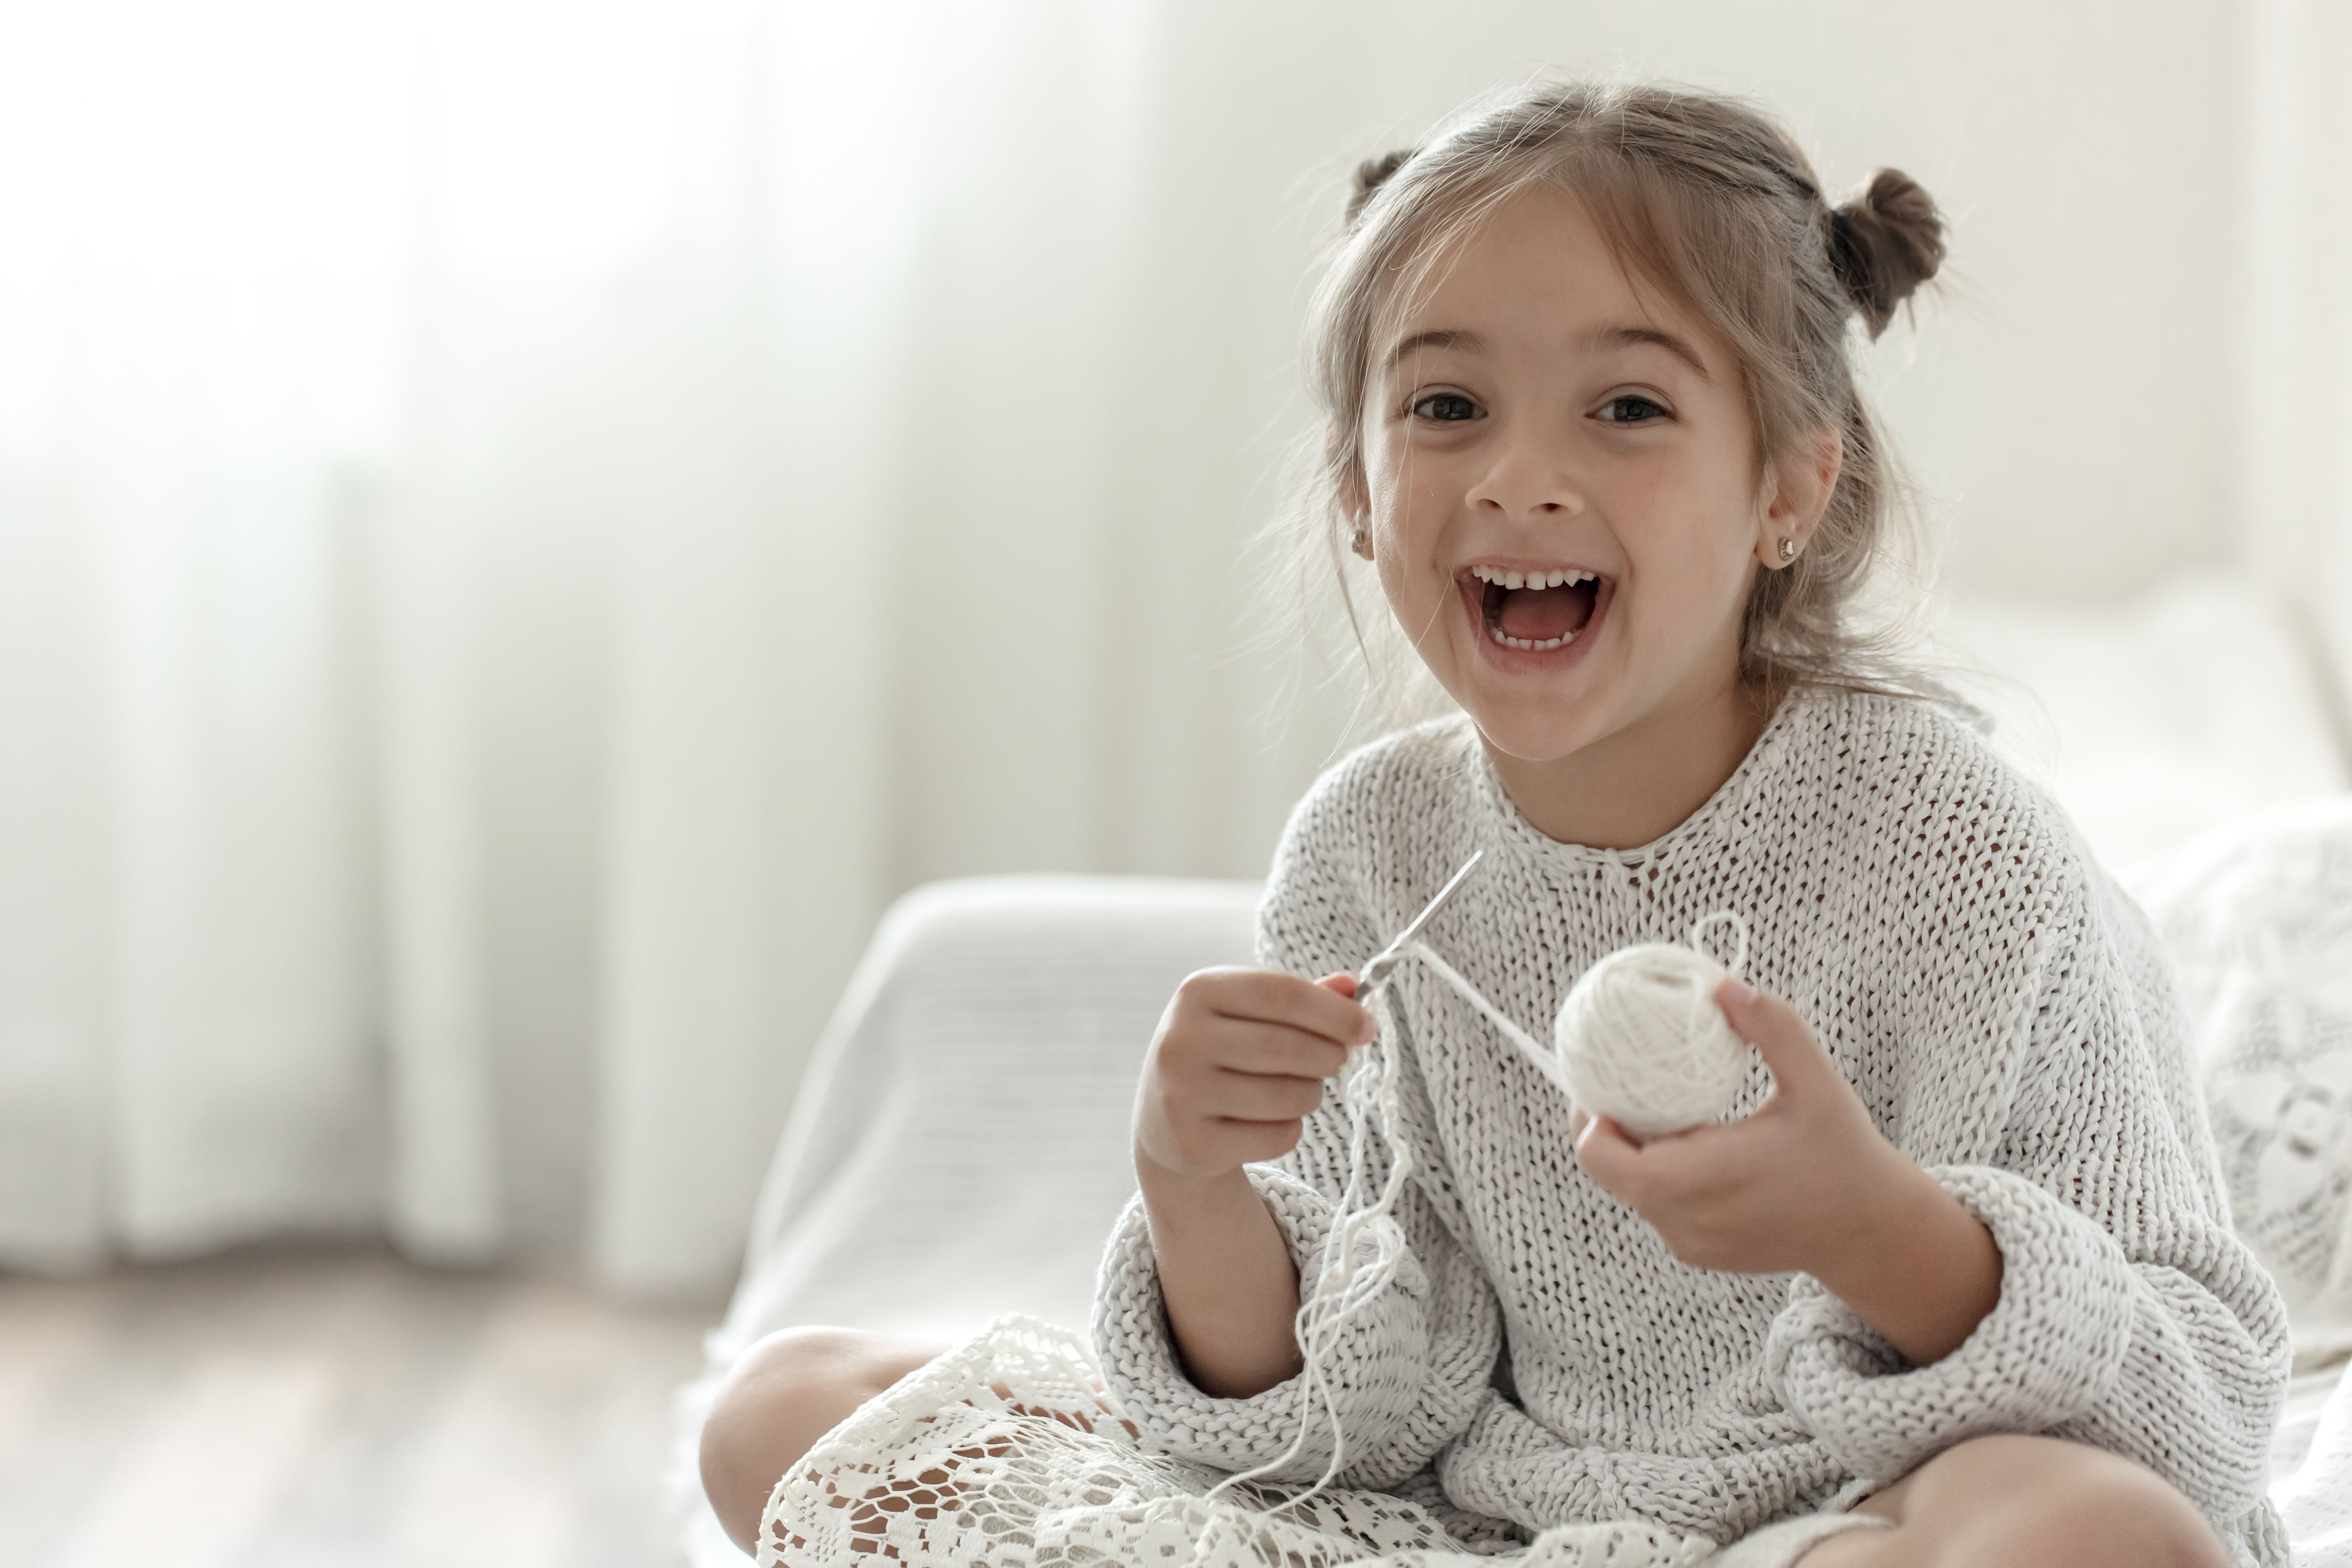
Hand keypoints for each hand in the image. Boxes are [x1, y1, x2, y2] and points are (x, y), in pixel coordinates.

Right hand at [1133, 968, 1373, 1188]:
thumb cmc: (1221, 1053)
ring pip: (1286, 1096)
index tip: (1366, 1028)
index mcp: (1197, 991)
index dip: (1334, 1012)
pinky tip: (1271, 1120)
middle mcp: (1181, 1039)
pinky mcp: (1192, 1143)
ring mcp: (1182, 1094)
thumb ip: (1300, 998)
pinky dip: (1291, 1129)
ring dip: (1312, 1094)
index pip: (1281, 993)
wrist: (1163, 1120)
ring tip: (1302, 1089)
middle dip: (1329, 1055)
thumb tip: (1353, 986)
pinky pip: (1275, 1137)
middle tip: (1338, 1060)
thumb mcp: (1249, 1014)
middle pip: (1287, 1046)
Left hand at [1572, 977, 1908, 1276]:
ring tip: (1652, 1108)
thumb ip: (1773, 1028)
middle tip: (1616, 1083)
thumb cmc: (1844, 1152)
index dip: (1589, 1124)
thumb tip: (1722, 985)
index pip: (1609, 1163)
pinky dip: (1656, 1175)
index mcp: (1712, 1176)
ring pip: (1631, 1192)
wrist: (1871, 1230)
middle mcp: (1692, 1220)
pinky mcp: (1699, 1252)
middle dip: (1604, 1128)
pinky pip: (1656, 1208)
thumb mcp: (1817, 1082)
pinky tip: (1684, 1144)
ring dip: (1631, 1152)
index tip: (1601, 1083)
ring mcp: (1693, 1243)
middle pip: (1610, 1174)